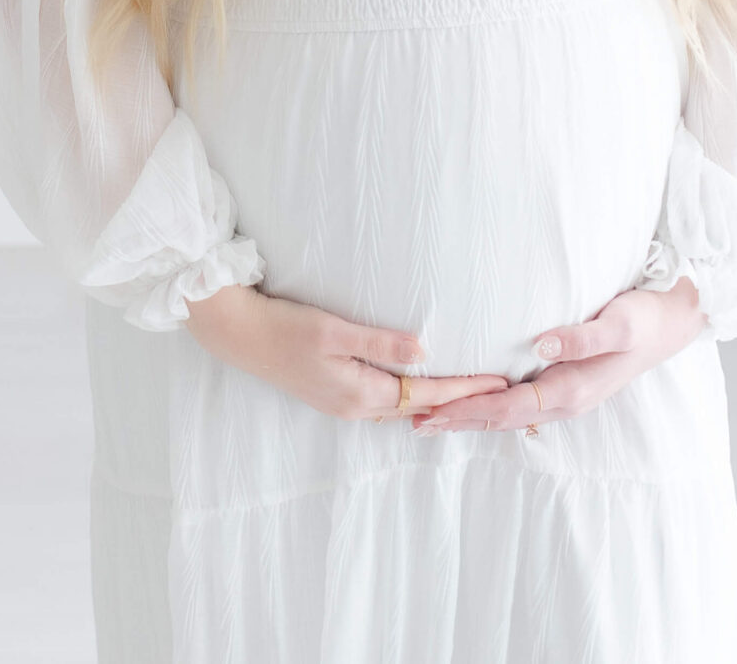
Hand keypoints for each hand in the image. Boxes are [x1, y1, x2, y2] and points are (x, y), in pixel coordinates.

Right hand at [184, 284, 510, 421]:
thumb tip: (425, 352)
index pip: (425, 392)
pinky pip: (384, 404)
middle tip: (495, 391)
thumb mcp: (334, 330)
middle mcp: (354, 408)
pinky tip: (419, 390)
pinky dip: (409, 398)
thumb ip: (380, 343)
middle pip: (418, 407)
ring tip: (468, 393)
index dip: (463, 387)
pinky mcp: (334, 395)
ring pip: (401, 408)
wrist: (240, 336)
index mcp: (359, 394)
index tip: (497, 382)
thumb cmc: (285, 328)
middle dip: (457, 400)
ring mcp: (343, 405)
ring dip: (435, 401)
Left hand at [411, 277, 706, 435]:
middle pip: (500, 417)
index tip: (433, 411)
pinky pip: (518, 401)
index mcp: (572, 391)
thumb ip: (583, 336)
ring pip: (507, 413)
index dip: (468, 410)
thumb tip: (543, 345)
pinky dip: (488, 404)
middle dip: (458, 420)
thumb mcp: (619, 323)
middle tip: (414, 421)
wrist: (672, 321)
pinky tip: (471, 398)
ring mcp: (564, 395)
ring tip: (430, 416)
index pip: (507, 407)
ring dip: (469, 415)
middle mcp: (564, 400)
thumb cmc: (644, 319)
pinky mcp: (563, 383)